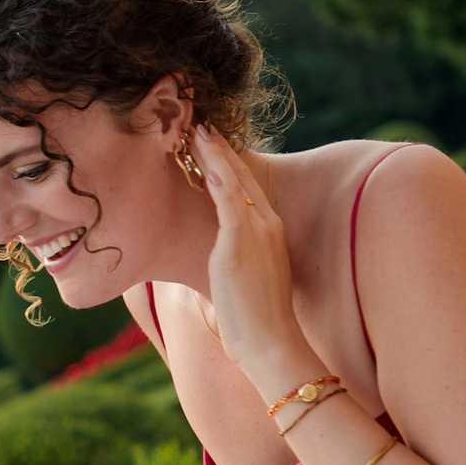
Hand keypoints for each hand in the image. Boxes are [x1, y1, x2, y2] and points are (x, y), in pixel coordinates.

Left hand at [192, 127, 312, 401]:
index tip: (211, 145)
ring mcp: (255, 229)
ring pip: (233, 177)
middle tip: (198, 122)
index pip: (247, 189)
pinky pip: (225, 193)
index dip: (229, 165)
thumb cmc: (256, 323)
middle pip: (242, 176)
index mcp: (270, 233)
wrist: (271, 342)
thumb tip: (221, 267)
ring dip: (213, 150)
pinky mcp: (239, 238)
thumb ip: (237, 265)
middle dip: (220, 149)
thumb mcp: (247, 284)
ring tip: (193, 125)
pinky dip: (213, 167)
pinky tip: (199, 148)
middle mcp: (267, 224)